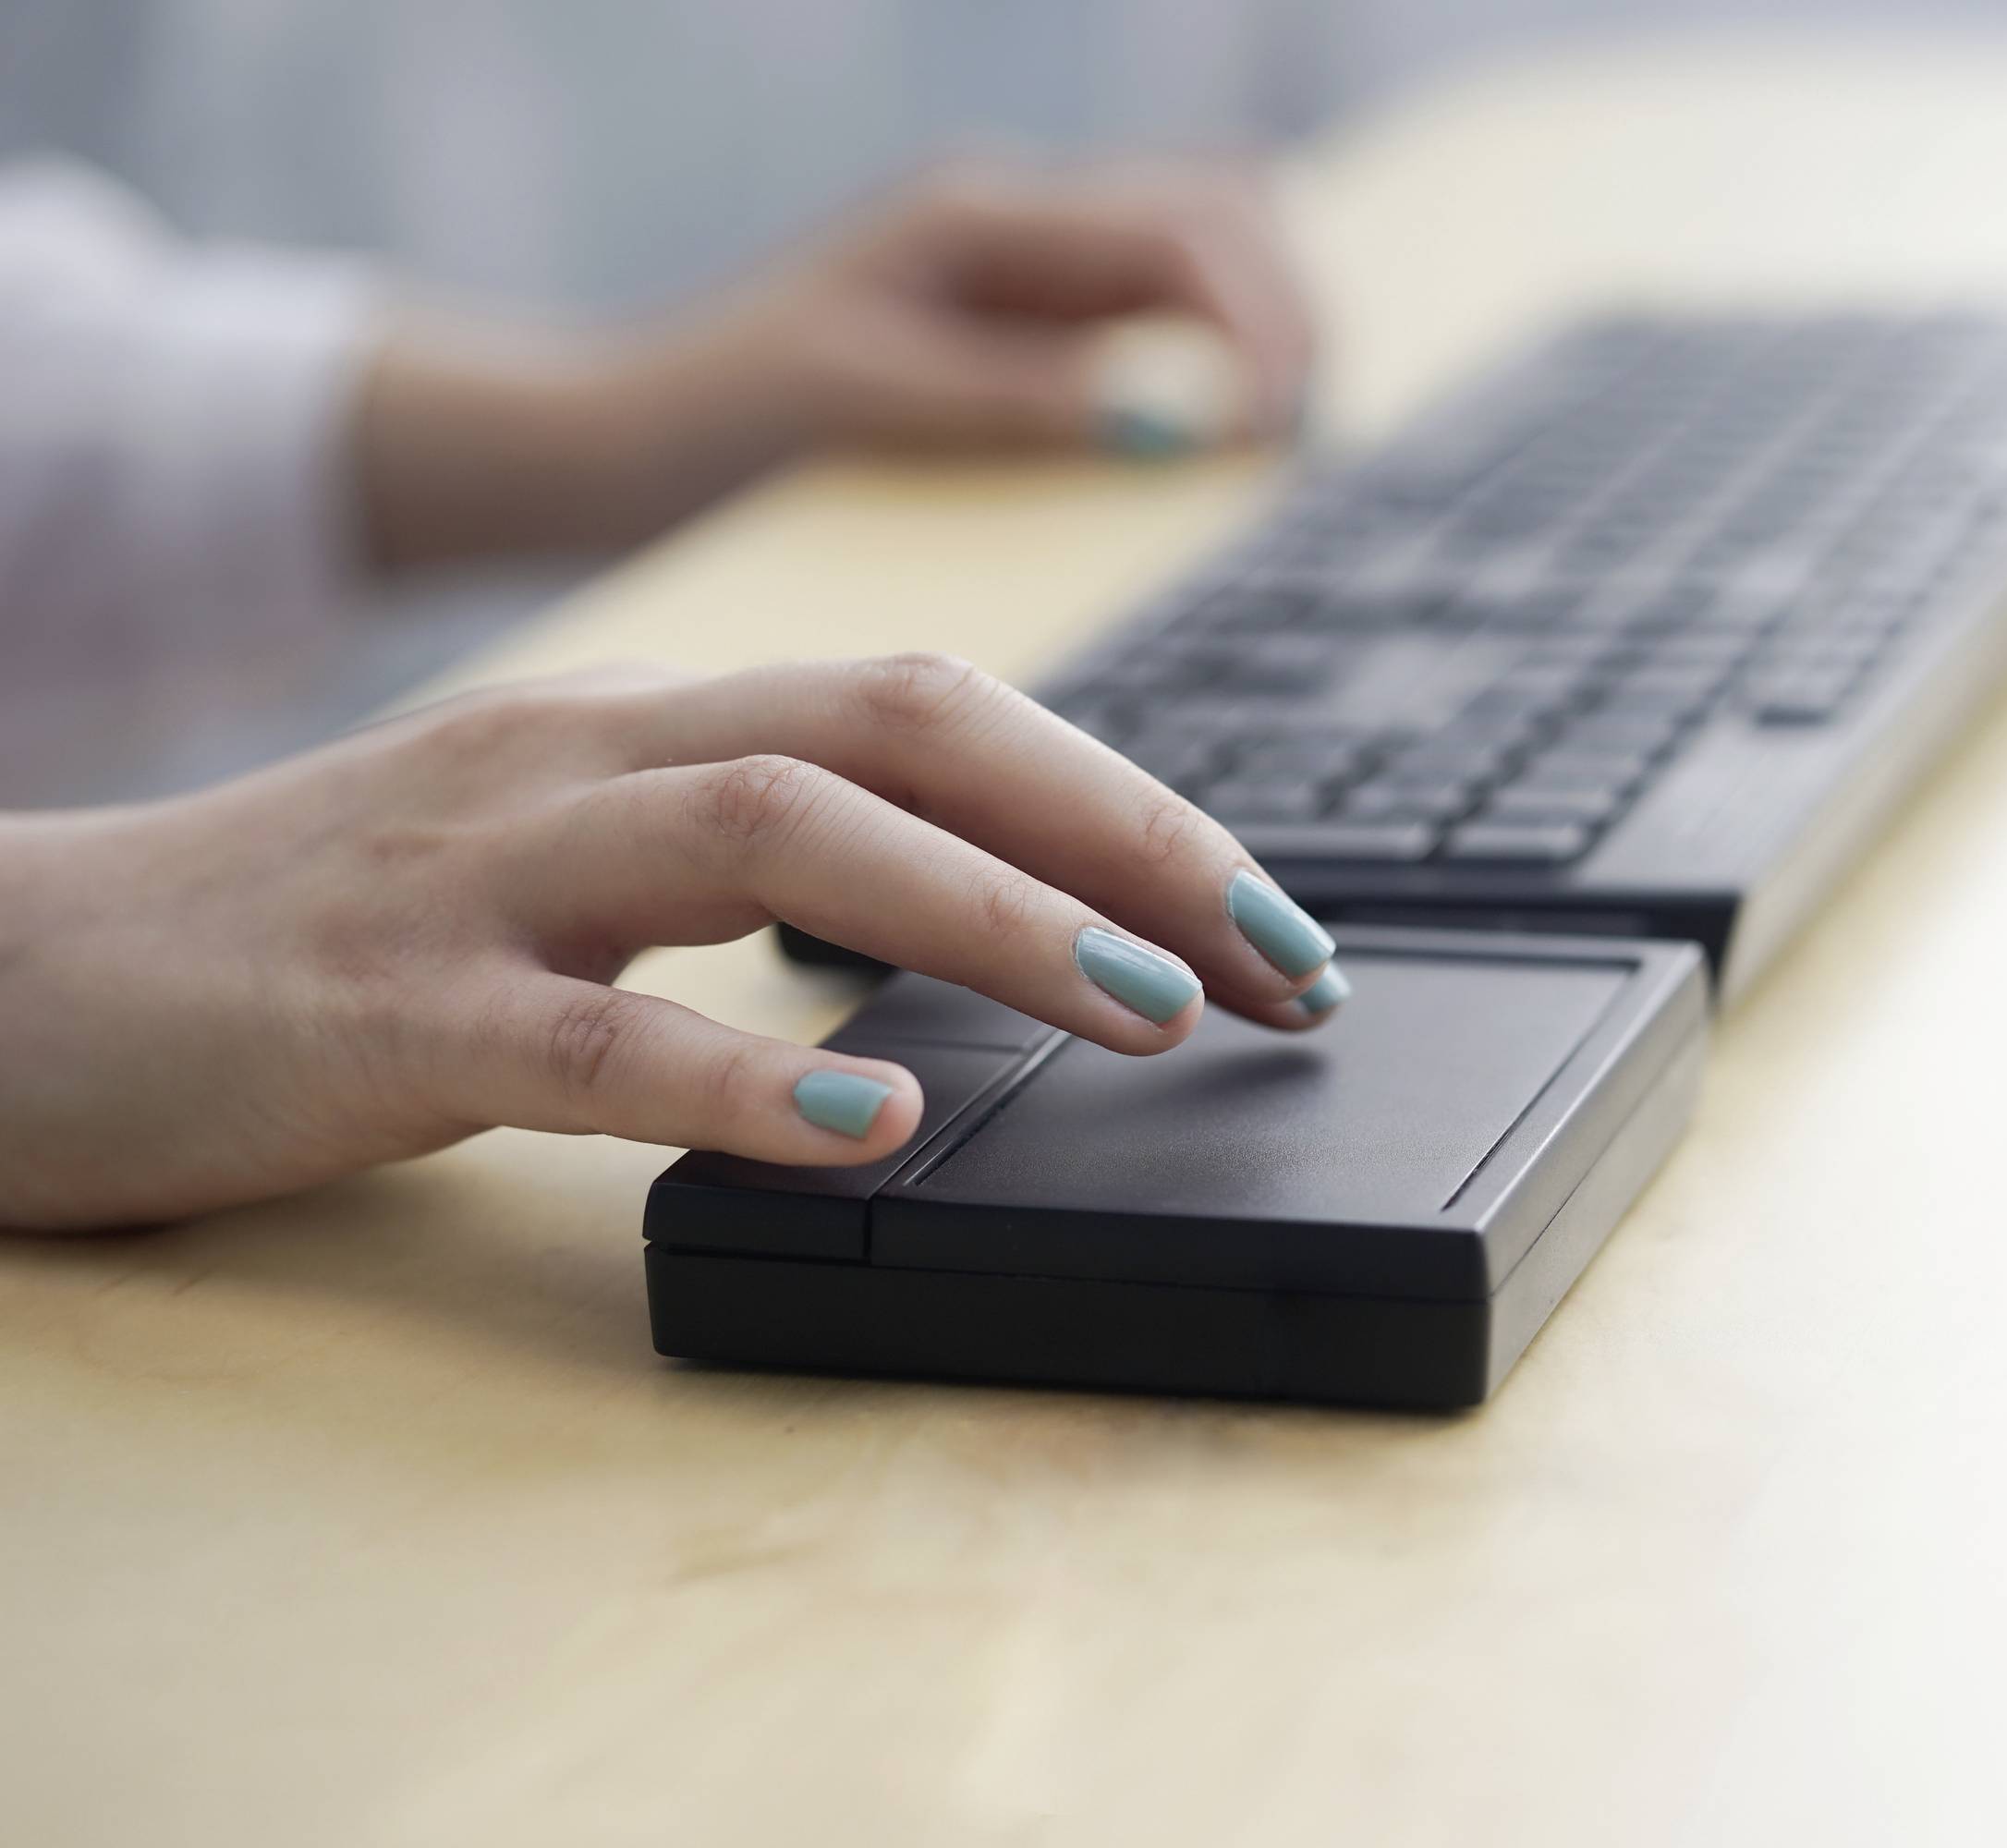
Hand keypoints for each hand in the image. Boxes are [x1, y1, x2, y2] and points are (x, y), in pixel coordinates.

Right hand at [0, 655, 1347, 1231]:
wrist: (37, 975)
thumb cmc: (340, 929)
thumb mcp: (578, 857)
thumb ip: (758, 865)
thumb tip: (990, 921)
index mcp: (652, 718)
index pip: (941, 707)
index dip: (1132, 800)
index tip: (1276, 918)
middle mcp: (590, 753)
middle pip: (900, 723)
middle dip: (1121, 833)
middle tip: (1279, 957)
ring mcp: (487, 870)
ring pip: (772, 832)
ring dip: (988, 917)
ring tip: (1145, 1013)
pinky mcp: (390, 1009)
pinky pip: (595, 1033)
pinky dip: (749, 1075)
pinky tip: (875, 1118)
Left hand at [359, 161, 1317, 568]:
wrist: (629, 442)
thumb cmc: (724, 421)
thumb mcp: (865, 408)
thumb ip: (1016, 402)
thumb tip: (1169, 422)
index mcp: (977, 221)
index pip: (1183, 234)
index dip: (1262, 328)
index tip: (1286, 432)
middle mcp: (1016, 220)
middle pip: (1226, 214)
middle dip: (1290, 316)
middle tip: (1305, 441)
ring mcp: (1026, 269)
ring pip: (1207, 251)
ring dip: (1263, 329)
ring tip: (1284, 443)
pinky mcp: (1026, 328)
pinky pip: (1161, 316)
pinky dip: (1215, 358)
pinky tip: (1225, 442)